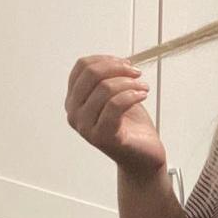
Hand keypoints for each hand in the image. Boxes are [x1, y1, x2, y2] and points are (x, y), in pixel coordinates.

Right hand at [65, 54, 166, 179]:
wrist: (143, 157)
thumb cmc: (131, 127)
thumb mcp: (117, 96)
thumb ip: (110, 78)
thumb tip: (117, 61)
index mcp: (74, 100)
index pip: (81, 67)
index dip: (106, 60)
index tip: (126, 63)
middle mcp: (74, 113)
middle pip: (91, 74)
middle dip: (118, 68)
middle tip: (137, 73)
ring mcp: (86, 127)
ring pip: (105, 88)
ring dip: (129, 83)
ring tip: (143, 88)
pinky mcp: (102, 136)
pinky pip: (115, 105)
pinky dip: (132, 95)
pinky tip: (142, 96)